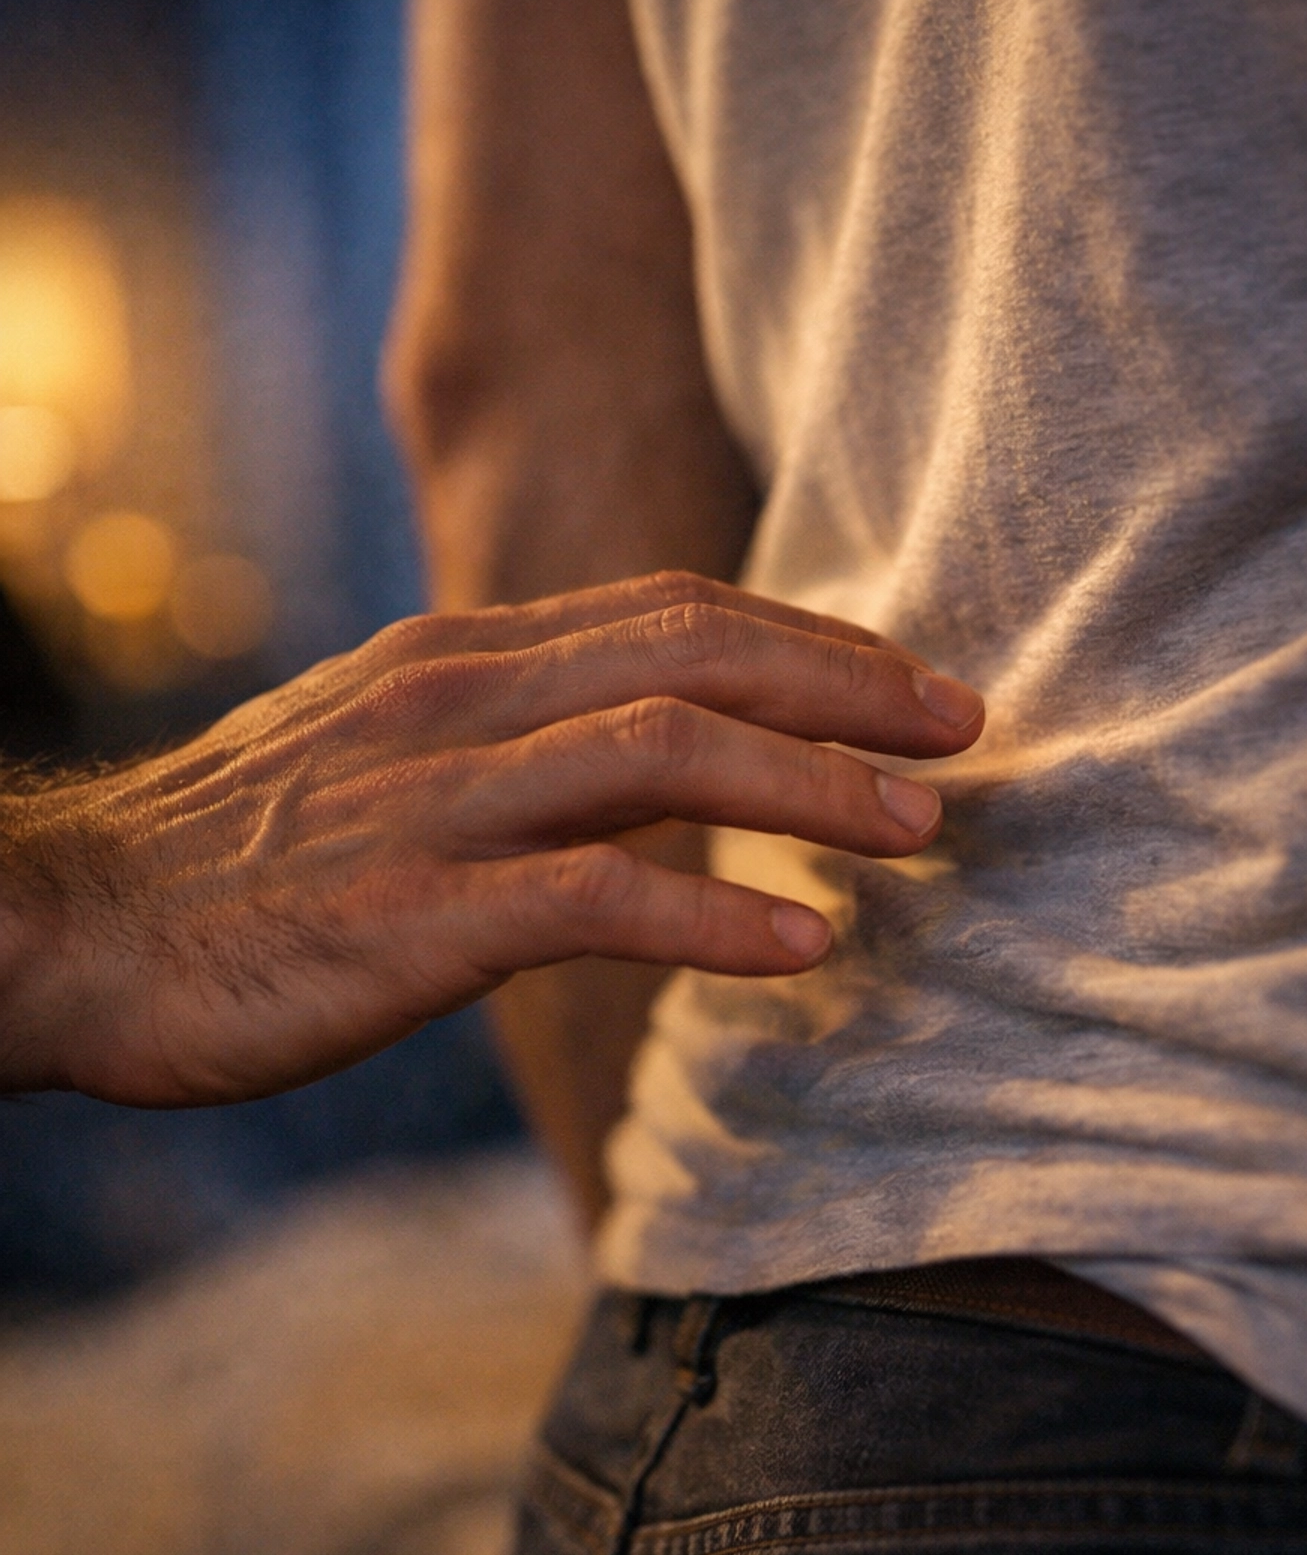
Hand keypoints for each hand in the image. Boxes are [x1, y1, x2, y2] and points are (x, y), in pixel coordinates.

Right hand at [0, 573, 982, 1105]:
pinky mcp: (414, 914)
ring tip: (923, 832)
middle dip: (849, 684)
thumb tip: (642, 755)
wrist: (71, 932)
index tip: (911, 680)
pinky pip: (596, 897)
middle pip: (694, 650)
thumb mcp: (381, 759)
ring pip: (664, 750)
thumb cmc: (236, 863)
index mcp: (459, 660)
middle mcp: (458, 701)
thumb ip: (508, 740)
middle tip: (968, 729)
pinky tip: (805, 945)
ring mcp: (436, 801)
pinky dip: (718, 914)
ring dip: (814, 785)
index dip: (808, 636)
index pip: (670, 609)